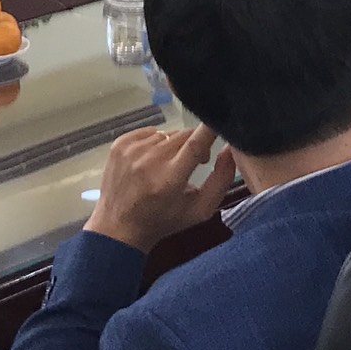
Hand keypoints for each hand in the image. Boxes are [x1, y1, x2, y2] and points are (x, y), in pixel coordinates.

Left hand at [84, 124, 234, 253]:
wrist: (119, 228)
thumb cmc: (164, 221)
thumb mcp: (200, 210)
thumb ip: (221, 179)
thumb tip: (231, 148)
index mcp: (170, 179)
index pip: (196, 142)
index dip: (211, 128)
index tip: (221, 121)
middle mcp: (149, 160)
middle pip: (184, 135)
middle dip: (195, 144)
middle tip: (195, 163)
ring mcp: (132, 150)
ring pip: (168, 133)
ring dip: (175, 145)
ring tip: (170, 166)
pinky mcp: (120, 144)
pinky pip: (150, 132)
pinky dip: (156, 142)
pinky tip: (152, 161)